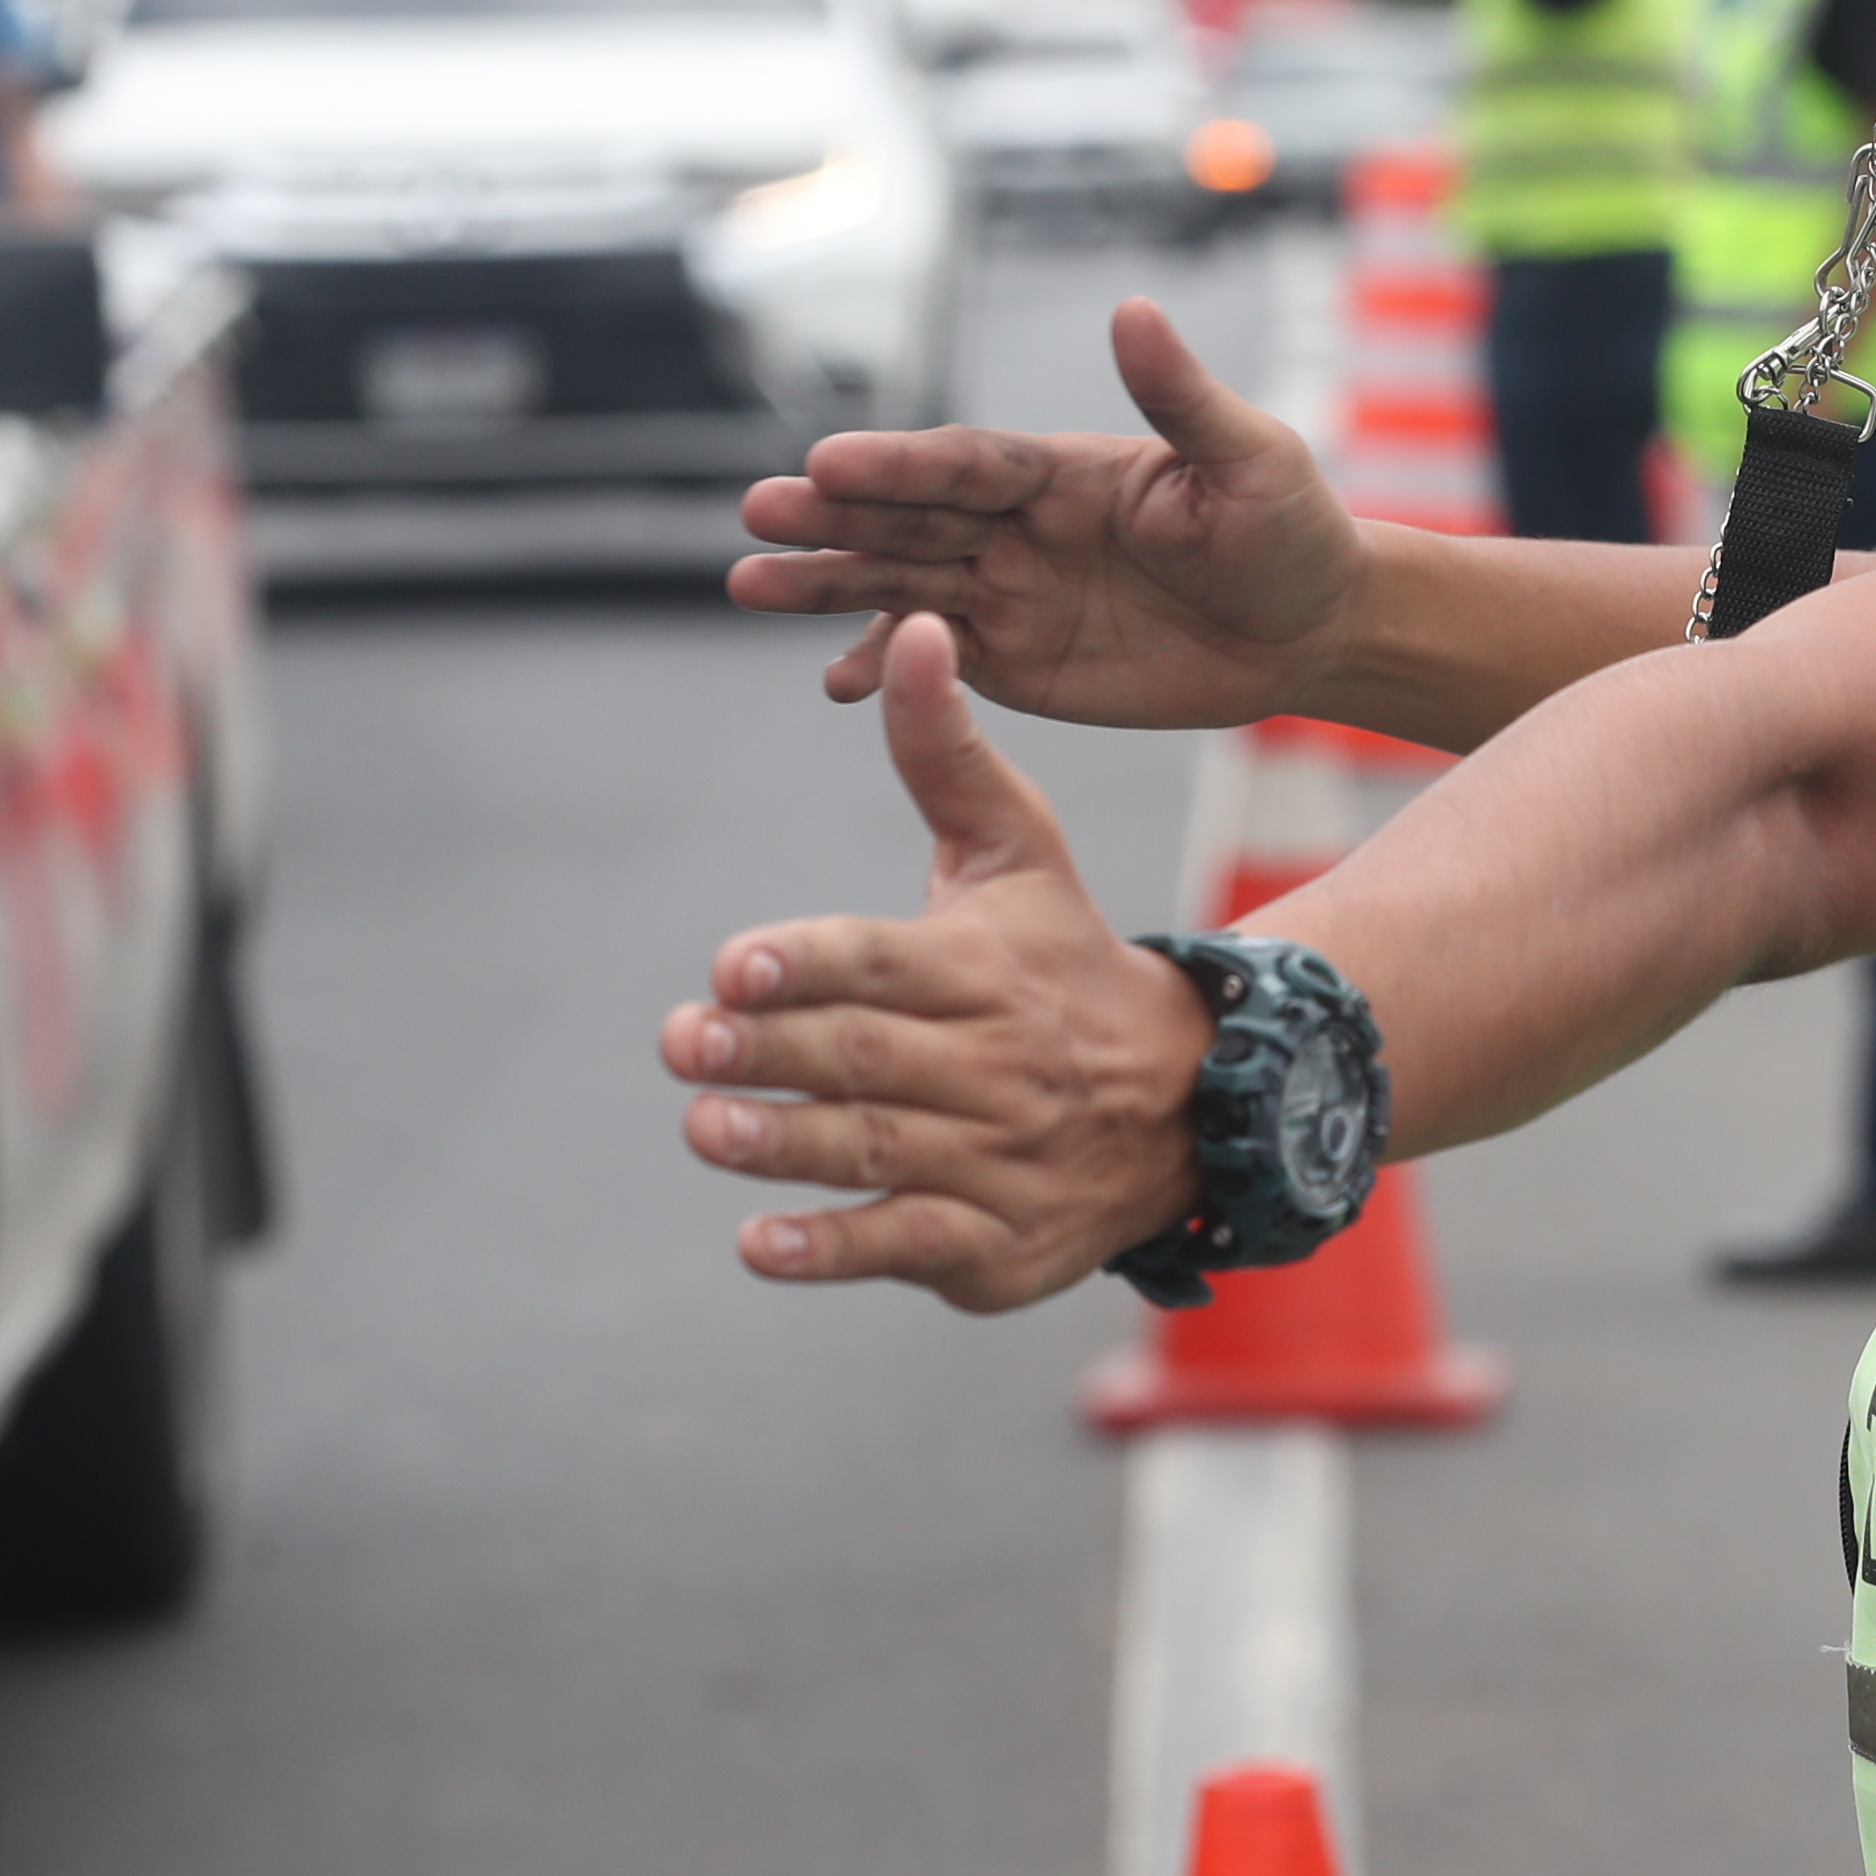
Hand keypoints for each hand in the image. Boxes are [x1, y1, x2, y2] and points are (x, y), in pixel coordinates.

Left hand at [660, 616, 1210, 1306]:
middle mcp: (995, 1063)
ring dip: (784, 1143)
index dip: (809, 964)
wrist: (1194, 1103)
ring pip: (878, 1151)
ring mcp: (999, 1159)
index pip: (884, 961)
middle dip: (770, 1051)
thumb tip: (913, 627)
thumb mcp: (1018, 850)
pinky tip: (758, 1242)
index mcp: (986, 967)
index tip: (731, 966)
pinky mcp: (995, 1244)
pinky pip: (907, 1243)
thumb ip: (943, 752)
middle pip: (867, 1057)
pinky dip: (832, 1248)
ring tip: (705, 1127)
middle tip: (681, 1043)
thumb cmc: (1065, 959)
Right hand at [726, 298, 1364, 722]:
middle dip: (834, 518)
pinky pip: (935, 660)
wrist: (1312, 631)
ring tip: (750, 582)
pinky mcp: (1017, 659)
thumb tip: (1132, 309)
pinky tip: (832, 682)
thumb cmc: (1291, 530)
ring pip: (901, 583)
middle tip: (757, 514)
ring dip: (826, 584)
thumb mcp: (1249, 458)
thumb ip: (1180, 396)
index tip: (828, 461)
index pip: (966, 464)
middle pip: (910, 518)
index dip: (899, 465)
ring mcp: (1009, 591)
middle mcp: (1019, 523)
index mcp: (1062, 469)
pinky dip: (881, 666)